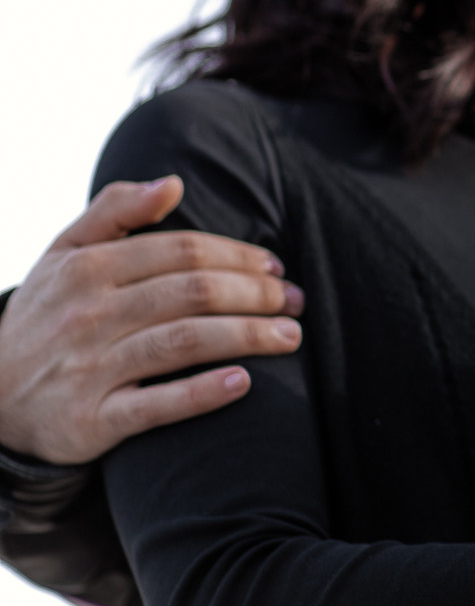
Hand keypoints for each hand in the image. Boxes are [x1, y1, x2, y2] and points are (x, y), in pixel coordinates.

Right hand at [0, 177, 301, 464]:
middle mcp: (87, 315)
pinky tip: (243, 382)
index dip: (240, 256)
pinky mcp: (89, 422)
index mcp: (87, 269)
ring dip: (248, 336)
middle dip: (256, 294)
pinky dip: (201, 393)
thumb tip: (173, 183)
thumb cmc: (46, 316)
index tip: (277, 266)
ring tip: (291, 336)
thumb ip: (115, 211)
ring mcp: (88, 369)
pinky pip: (155, 406)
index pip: (184, 251)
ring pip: (184, 342)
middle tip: (296, 301)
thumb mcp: (63, 254)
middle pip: (193, 293)